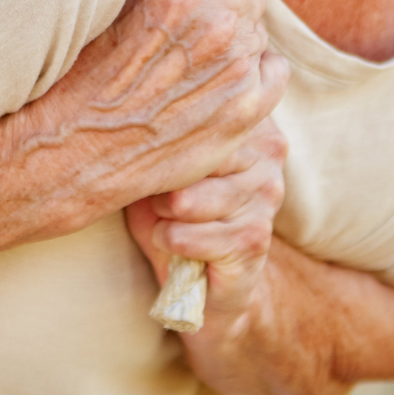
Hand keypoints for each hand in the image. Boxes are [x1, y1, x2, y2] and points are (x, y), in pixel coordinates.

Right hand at [2, 0, 287, 237]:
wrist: (72, 150)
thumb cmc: (81, 68)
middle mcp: (222, 27)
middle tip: (184, 25)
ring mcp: (239, 73)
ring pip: (258, 32)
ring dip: (234, 38)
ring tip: (187, 61)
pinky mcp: (247, 113)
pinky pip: (272, 71)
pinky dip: (250, 74)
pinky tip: (210, 85)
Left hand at [125, 119, 286, 331]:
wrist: (208, 282)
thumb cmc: (176, 211)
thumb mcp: (165, 164)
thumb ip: (161, 134)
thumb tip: (127, 116)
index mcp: (248, 122)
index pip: (198, 112)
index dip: (162, 132)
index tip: (147, 144)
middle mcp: (267, 154)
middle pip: (188, 156)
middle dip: (160, 180)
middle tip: (159, 194)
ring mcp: (265, 198)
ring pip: (182, 200)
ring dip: (160, 215)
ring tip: (167, 219)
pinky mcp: (252, 241)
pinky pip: (184, 235)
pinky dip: (167, 241)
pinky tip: (176, 243)